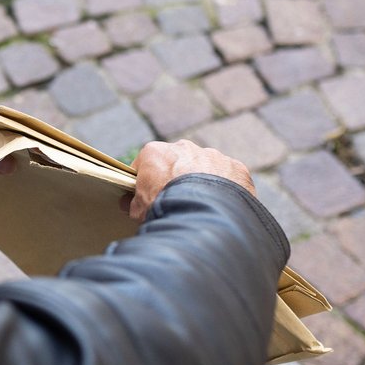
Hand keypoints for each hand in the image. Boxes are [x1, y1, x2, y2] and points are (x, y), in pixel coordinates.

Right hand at [124, 140, 254, 220]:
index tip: (147, 198)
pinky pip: (229, 178)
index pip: (146, 165)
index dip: (146, 182)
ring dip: (203, 184)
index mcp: (156, 152)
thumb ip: (134, 203)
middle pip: (178, 163)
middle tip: (177, 204)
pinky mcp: (236, 168)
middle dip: (177, 180)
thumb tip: (129, 204)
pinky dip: (226, 191)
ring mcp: (213, 156)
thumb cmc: (164, 209)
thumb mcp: (139, 210)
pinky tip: (222, 209)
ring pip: (206, 169)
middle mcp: (185, 147)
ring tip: (203, 208)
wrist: (202, 216)